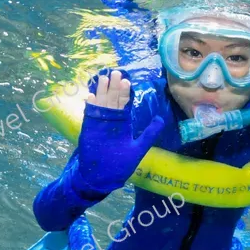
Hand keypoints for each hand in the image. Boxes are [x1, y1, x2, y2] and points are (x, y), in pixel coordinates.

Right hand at [73, 69, 166, 195]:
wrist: (102, 176)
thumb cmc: (120, 164)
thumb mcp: (139, 147)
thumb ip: (149, 133)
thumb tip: (161, 118)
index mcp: (122, 123)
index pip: (124, 103)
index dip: (124, 92)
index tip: (127, 80)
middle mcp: (110, 121)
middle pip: (112, 99)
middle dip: (113, 87)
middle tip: (115, 72)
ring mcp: (99, 124)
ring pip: (101, 104)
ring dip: (101, 91)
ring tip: (103, 78)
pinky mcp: (88, 130)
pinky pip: (89, 115)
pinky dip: (90, 106)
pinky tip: (91, 96)